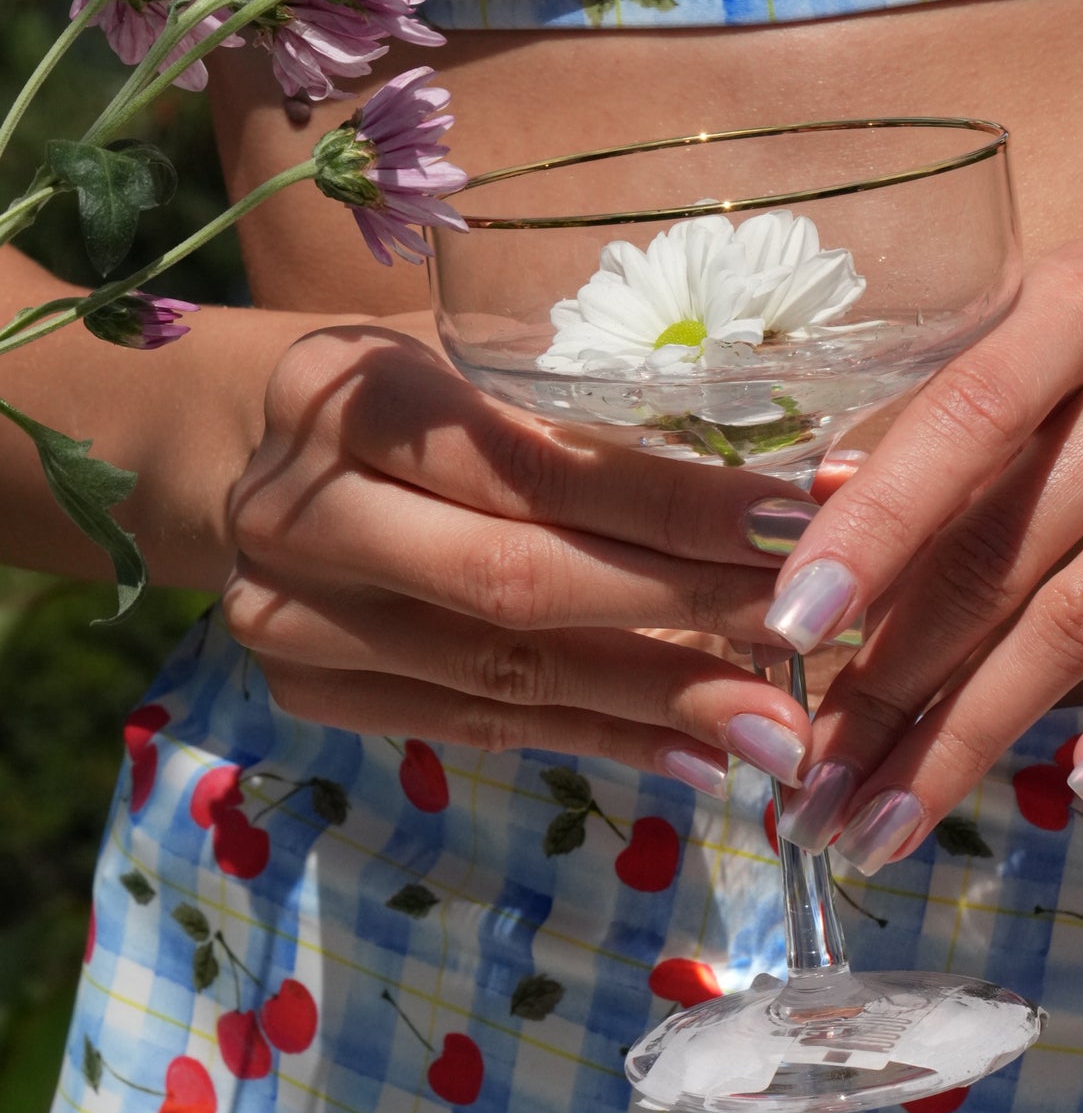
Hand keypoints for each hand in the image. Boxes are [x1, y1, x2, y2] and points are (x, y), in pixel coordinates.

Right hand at [223, 325, 813, 784]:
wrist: (244, 450)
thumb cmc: (407, 386)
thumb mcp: (475, 358)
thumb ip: (593, 417)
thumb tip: (805, 481)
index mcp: (348, 399)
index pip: (531, 466)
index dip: (670, 500)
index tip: (797, 522)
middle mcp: (303, 514)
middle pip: (516, 581)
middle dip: (679, 608)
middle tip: (808, 633)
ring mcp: (294, 617)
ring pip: (503, 673)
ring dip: (656, 700)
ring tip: (775, 725)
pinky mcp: (308, 693)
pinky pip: (478, 727)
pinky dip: (599, 740)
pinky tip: (694, 754)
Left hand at [767, 225, 1082, 868]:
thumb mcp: (1044, 323)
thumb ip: (940, 408)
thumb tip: (812, 515)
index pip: (962, 421)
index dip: (873, 529)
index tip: (790, 627)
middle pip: (1016, 546)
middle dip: (900, 677)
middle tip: (817, 775)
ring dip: (982, 730)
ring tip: (892, 813)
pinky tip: (1077, 779)